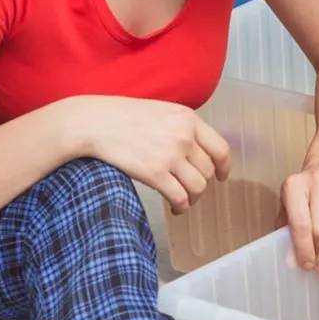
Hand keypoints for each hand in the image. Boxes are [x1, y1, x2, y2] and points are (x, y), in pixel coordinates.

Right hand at [55, 95, 230, 214]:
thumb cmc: (122, 117)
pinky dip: (180, 206)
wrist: (94, 122)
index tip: (222, 176)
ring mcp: (170, 154)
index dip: (224, 167)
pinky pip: (180, 197)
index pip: (220, 148)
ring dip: (192, 198)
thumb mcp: (162, 111)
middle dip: (202, 184)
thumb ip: (182, 127)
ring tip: (182, 200)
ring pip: (198, 187)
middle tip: (190, 190)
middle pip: (208, 171)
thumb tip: (198, 150)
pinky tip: (174, 207)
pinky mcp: (155, 173)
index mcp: (188, 119)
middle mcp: (184, 136)